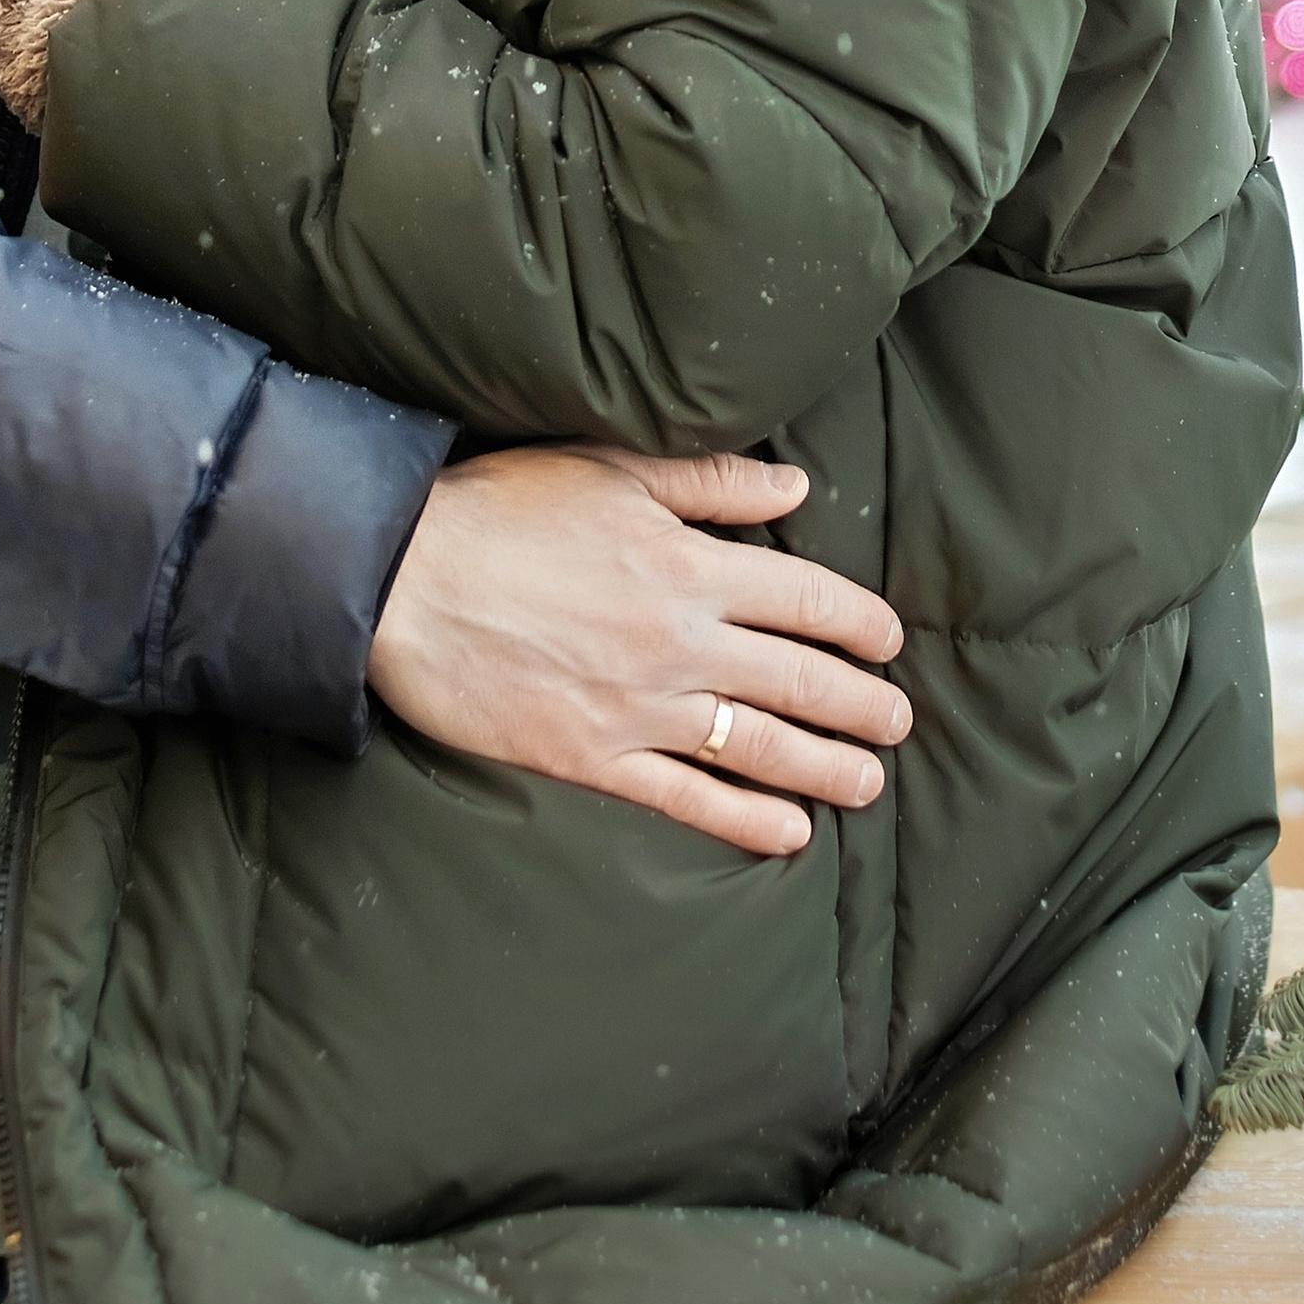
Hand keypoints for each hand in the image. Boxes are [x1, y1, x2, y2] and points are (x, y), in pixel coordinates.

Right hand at [366, 445, 910, 857]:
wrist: (403, 581)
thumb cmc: (501, 510)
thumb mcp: (611, 470)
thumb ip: (711, 482)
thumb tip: (795, 486)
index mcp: (690, 565)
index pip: (807, 599)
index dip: (859, 622)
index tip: (889, 641)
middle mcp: (681, 642)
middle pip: (799, 680)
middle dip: (861, 703)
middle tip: (899, 721)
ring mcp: (640, 708)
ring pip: (759, 747)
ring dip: (826, 766)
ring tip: (868, 782)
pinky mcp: (593, 759)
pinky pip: (688, 799)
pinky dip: (746, 820)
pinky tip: (789, 833)